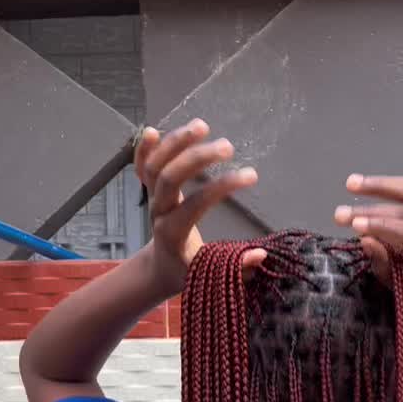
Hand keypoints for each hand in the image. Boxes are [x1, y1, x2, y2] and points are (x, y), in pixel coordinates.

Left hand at [134, 120, 266, 297]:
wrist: (160, 269)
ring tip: (202, 126)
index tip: (251, 176)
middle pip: (168, 178)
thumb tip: (261, 254)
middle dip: (196, 158)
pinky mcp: (150, 191)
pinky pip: (141, 167)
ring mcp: (152, 199)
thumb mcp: (211, 276)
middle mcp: (159, 212)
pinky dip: (144, 149)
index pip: (195, 204)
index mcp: (173, 233)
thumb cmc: (188, 272)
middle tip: (227, 146)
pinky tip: (154, 130)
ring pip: (154, 166)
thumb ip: (237, 269)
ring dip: (174, 143)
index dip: (221, 188)